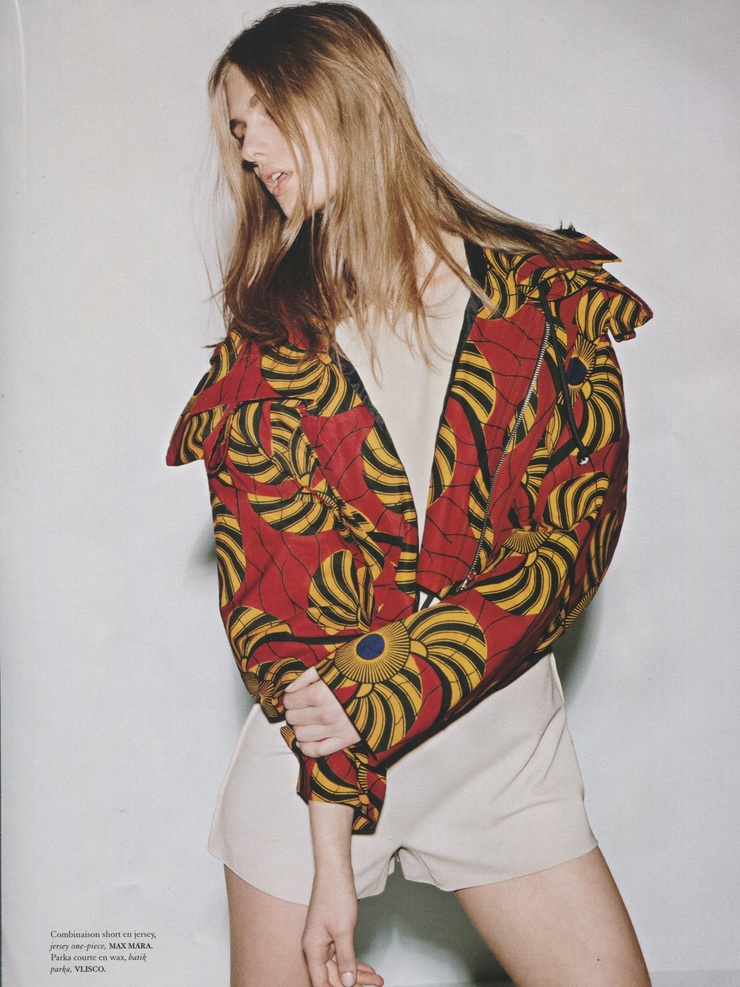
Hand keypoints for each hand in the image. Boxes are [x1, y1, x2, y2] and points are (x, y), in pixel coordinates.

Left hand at [284, 666, 360, 756]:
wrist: (388, 686)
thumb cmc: (360, 673)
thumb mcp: (332, 666)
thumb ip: (306, 677)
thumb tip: (288, 690)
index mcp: (320, 694)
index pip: (290, 702)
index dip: (290, 698)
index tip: (295, 696)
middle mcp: (325, 714)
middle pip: (293, 719)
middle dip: (293, 712)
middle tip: (301, 707)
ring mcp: (335, 729)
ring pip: (301, 735)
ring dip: (300, 728)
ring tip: (307, 720)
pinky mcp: (345, 740)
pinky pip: (318, 751)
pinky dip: (307, 748)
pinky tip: (306, 740)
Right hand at [303, 872, 382, 986]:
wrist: (335, 872)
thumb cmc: (335, 895)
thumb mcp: (343, 930)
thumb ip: (345, 958)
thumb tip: (347, 983)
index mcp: (313, 949)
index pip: (321, 983)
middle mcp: (315, 948)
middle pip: (333, 977)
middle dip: (354, 983)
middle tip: (375, 984)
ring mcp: (323, 941)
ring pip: (340, 967)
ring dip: (358, 974)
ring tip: (377, 980)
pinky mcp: (331, 934)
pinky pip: (342, 955)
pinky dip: (355, 962)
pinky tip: (367, 968)